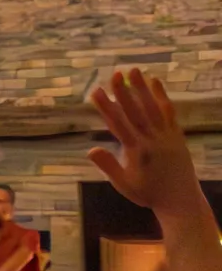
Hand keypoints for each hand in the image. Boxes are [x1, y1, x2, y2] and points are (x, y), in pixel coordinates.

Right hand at [89, 69, 201, 215]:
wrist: (180, 200)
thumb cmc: (148, 194)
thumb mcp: (124, 184)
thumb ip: (108, 166)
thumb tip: (90, 151)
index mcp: (137, 151)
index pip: (118, 125)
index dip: (106, 107)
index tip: (96, 92)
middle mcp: (153, 140)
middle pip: (136, 112)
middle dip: (124, 92)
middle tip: (115, 74)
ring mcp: (167, 136)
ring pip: (153, 108)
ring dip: (143, 88)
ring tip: (134, 70)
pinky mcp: (176, 135)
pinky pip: (169, 113)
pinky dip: (162, 97)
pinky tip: (155, 83)